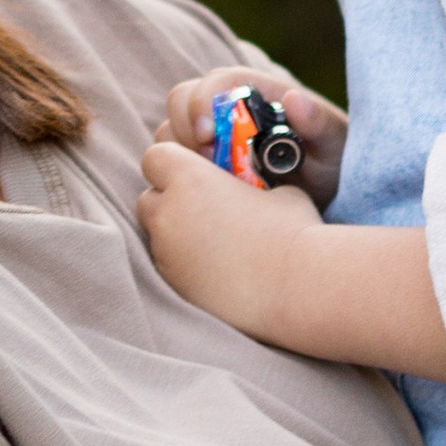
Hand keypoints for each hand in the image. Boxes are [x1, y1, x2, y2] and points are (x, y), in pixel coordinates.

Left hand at [139, 138, 334, 344]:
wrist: (296, 287)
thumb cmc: (291, 230)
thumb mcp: (276, 189)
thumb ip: (246, 182)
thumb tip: (247, 187)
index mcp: (190, 179)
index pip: (155, 158)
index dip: (172, 164)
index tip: (194, 174)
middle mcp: (169, 214)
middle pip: (148, 199)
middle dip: (169, 201)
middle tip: (204, 209)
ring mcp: (167, 254)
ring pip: (156, 235)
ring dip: (176, 233)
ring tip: (215, 242)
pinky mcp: (174, 286)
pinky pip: (168, 265)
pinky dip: (185, 262)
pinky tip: (218, 268)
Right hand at [159, 66, 346, 208]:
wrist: (326, 192)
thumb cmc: (333, 160)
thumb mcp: (335, 144)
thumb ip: (320, 123)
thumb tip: (294, 99)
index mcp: (257, 91)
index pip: (216, 81)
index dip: (202, 102)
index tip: (206, 136)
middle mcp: (227, 106)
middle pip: (182, 100)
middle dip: (185, 130)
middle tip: (206, 164)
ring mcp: (211, 133)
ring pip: (171, 130)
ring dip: (180, 154)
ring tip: (213, 182)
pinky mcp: (201, 161)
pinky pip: (173, 160)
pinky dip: (179, 174)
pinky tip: (208, 194)